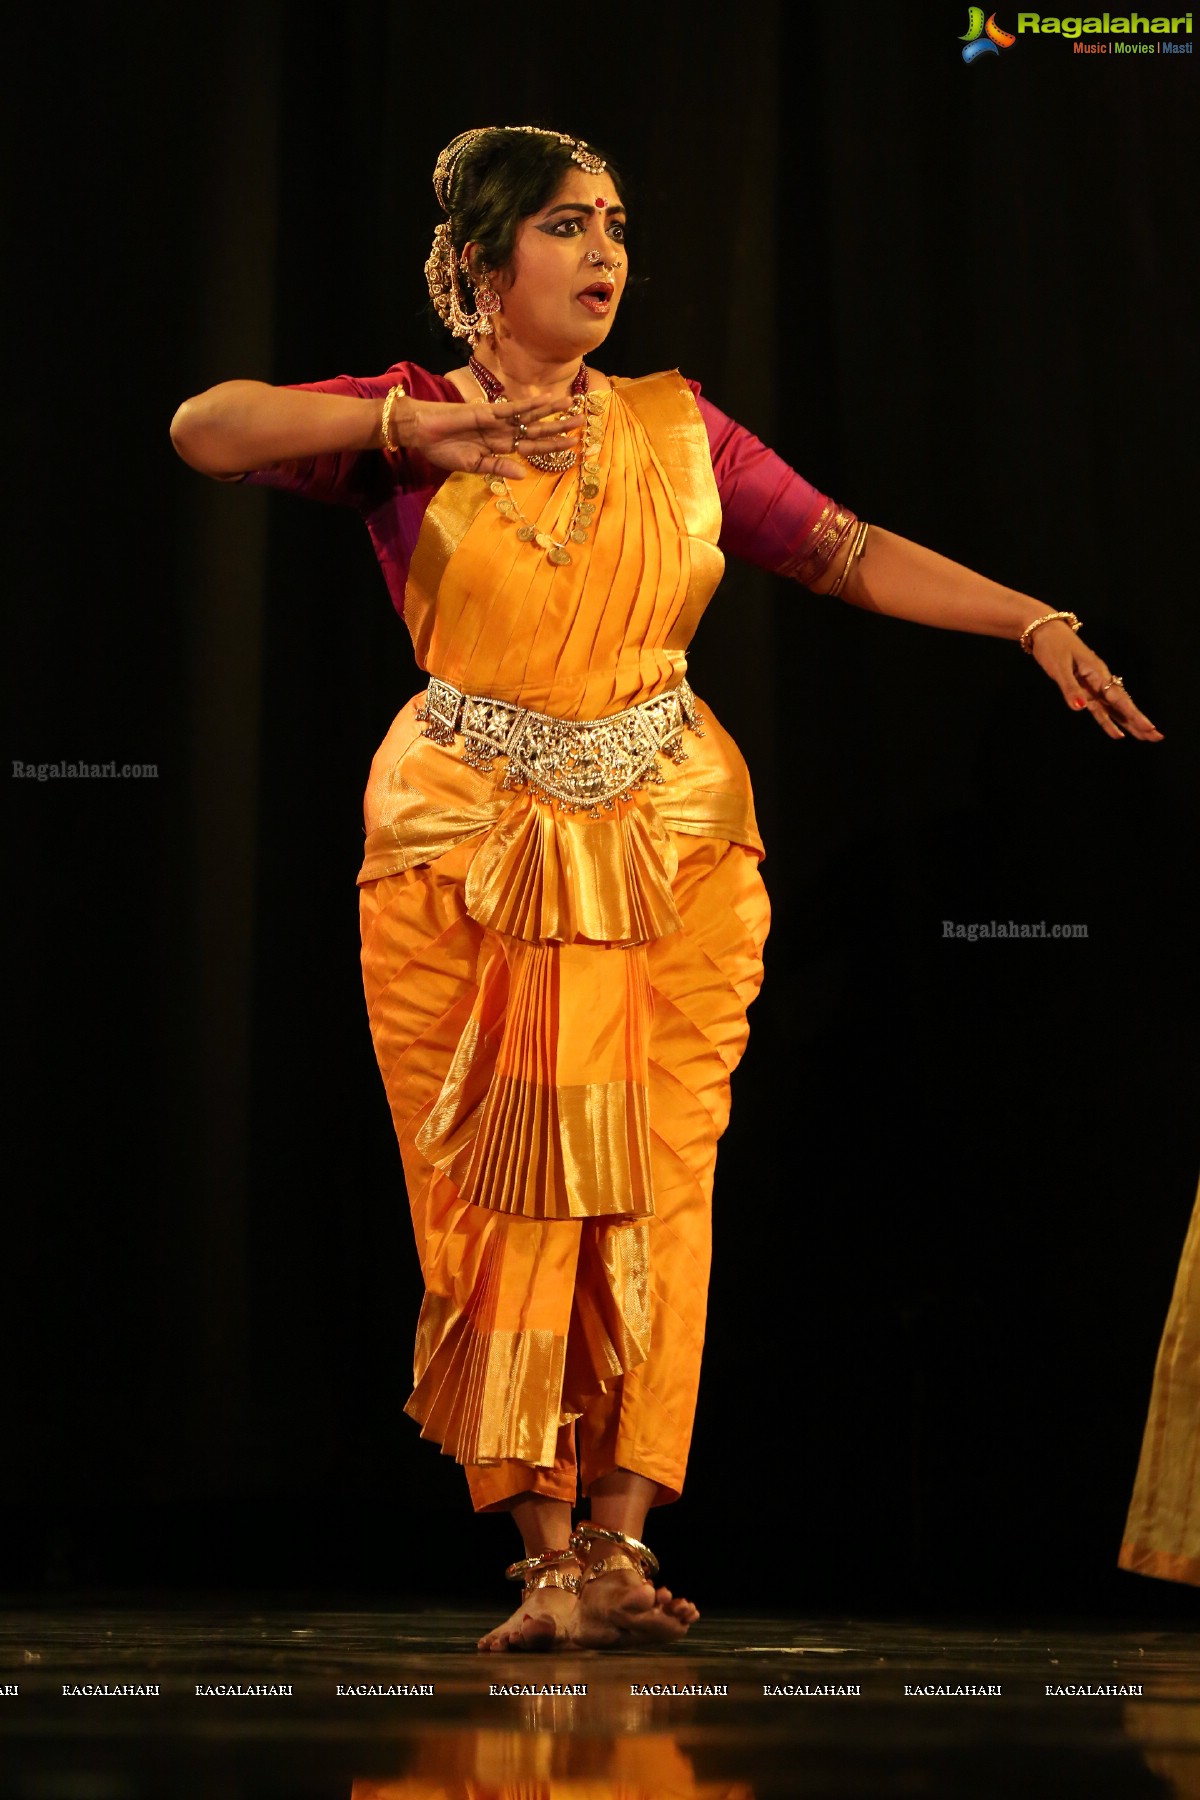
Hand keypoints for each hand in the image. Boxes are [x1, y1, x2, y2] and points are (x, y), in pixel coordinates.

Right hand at [398, 390, 581, 480]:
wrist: (423, 434)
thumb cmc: (443, 451)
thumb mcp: (473, 466)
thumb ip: (498, 469)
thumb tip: (524, 476)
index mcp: (500, 449)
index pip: (533, 448)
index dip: (553, 448)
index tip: (574, 447)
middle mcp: (503, 434)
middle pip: (537, 430)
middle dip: (560, 427)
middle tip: (583, 422)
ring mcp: (497, 421)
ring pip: (529, 416)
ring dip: (550, 411)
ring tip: (572, 404)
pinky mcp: (488, 411)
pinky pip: (512, 407)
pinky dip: (529, 405)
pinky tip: (546, 401)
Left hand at [1032, 622, 1163, 740]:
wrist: (1046, 631)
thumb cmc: (1053, 646)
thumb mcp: (1060, 667)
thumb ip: (1070, 688)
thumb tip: (1080, 708)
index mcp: (1098, 673)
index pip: (1119, 698)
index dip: (1133, 714)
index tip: (1148, 727)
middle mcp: (1099, 681)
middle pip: (1122, 705)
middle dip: (1139, 721)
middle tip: (1157, 737)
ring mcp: (1093, 686)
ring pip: (1114, 709)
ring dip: (1128, 724)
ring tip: (1145, 737)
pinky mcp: (1084, 690)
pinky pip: (1099, 709)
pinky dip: (1108, 721)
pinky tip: (1118, 734)